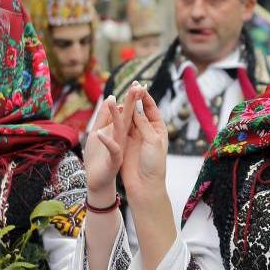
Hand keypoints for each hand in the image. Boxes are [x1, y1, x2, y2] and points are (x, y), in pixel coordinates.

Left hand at [83, 93, 133, 196]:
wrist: (99, 180)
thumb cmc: (99, 157)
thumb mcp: (99, 132)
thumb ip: (104, 116)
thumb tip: (110, 98)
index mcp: (120, 130)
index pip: (127, 111)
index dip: (131, 98)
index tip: (137, 83)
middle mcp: (122, 137)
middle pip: (128, 117)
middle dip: (131, 102)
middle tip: (137, 86)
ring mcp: (120, 148)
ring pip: (120, 130)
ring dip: (117, 116)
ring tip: (114, 101)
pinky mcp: (115, 160)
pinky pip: (112, 150)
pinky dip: (107, 141)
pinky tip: (100, 133)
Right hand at [119, 84, 169, 206]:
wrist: (144, 185)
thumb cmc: (153, 164)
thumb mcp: (152, 141)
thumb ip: (144, 125)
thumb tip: (136, 110)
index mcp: (158, 129)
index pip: (151, 109)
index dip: (145, 97)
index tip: (139, 86)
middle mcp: (146, 131)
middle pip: (139, 111)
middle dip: (134, 98)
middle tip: (130, 85)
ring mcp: (134, 137)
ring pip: (128, 118)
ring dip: (123, 107)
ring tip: (117, 95)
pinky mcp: (123, 144)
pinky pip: (119, 128)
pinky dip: (116, 118)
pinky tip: (111, 111)